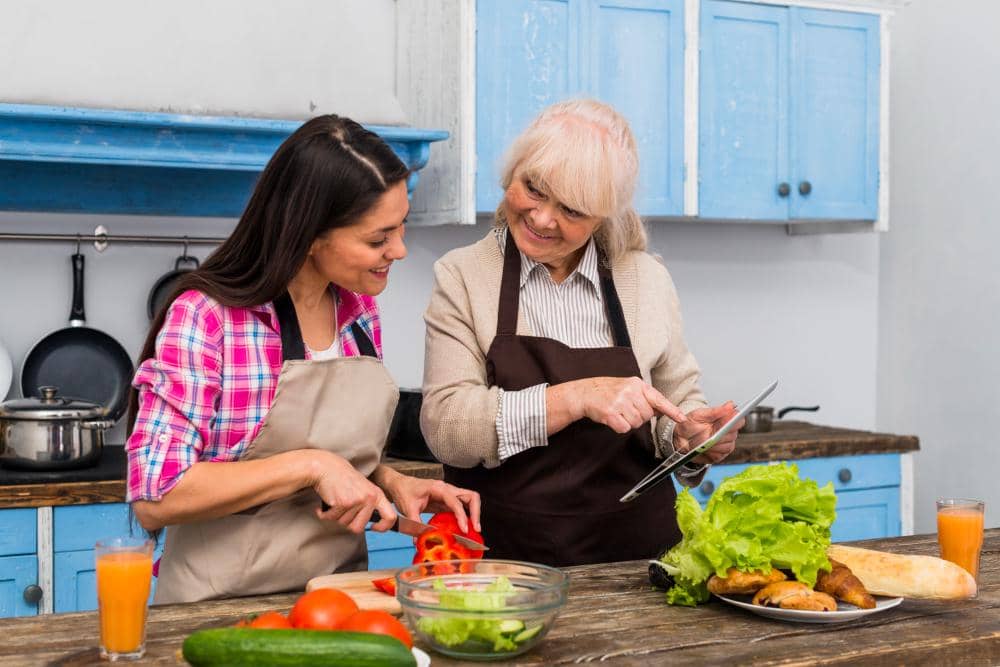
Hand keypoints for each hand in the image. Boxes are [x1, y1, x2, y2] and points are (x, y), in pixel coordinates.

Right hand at [311, 452, 396, 533]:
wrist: (328, 467)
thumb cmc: (344, 479)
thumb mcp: (365, 489)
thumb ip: (370, 505)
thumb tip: (374, 525)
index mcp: (378, 495)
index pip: (390, 517)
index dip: (383, 527)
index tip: (373, 527)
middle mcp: (370, 498)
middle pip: (358, 528)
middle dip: (347, 523)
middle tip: (342, 511)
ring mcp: (357, 500)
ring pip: (343, 524)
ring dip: (335, 516)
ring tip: (336, 502)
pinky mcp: (343, 503)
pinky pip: (331, 519)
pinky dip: (325, 514)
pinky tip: (328, 502)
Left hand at [376, 467, 480, 533]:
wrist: (399, 485)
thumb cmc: (404, 491)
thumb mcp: (408, 508)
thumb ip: (415, 524)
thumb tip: (418, 540)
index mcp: (439, 488)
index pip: (456, 501)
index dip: (462, 516)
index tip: (464, 529)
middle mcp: (447, 489)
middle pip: (470, 496)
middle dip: (476, 512)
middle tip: (475, 528)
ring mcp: (448, 495)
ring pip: (469, 500)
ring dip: (474, 514)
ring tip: (473, 529)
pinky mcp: (447, 501)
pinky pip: (461, 507)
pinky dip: (465, 516)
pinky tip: (462, 528)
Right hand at [570, 376, 686, 433]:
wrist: (585, 392)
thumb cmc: (608, 391)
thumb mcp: (629, 388)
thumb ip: (645, 398)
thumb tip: (662, 409)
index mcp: (637, 384)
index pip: (658, 399)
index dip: (672, 410)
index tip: (682, 419)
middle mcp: (630, 391)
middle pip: (646, 416)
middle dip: (638, 417)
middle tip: (625, 410)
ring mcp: (620, 401)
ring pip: (636, 424)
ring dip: (627, 422)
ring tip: (617, 412)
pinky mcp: (611, 412)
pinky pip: (624, 428)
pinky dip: (618, 427)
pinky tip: (611, 418)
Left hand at [673, 402, 741, 464]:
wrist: (680, 438)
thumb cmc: (690, 424)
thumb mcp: (699, 415)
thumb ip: (716, 411)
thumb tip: (731, 405)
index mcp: (726, 420)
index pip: (739, 420)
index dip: (735, 421)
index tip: (728, 421)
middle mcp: (728, 433)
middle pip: (733, 434)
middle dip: (720, 434)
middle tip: (709, 432)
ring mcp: (725, 445)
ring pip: (727, 446)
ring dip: (715, 444)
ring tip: (703, 441)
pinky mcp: (719, 456)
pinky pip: (720, 455)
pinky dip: (711, 452)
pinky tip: (704, 448)